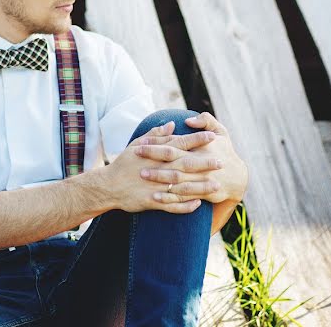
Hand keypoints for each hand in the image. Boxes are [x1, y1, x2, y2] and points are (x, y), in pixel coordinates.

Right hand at [94, 121, 221, 213]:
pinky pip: (172, 205)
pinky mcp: (152, 202)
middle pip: (185, 165)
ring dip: (200, 187)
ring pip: (182, 187)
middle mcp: (157, 169)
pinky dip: (185, 205)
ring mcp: (155, 187)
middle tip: (222, 162)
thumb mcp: (137, 144)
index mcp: (155, 154)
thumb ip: (156, 135)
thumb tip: (172, 125)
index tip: (212, 137)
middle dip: (204, 163)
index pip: (179, 144)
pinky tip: (198, 204)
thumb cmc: (124, 163)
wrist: (108, 186)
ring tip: (216, 186)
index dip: (197, 140)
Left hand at [137, 112, 247, 204]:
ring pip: (177, 179)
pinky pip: (184, 197)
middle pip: (174, 160)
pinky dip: (170, 197)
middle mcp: (201, 164)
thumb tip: (189, 119)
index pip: (176, 143)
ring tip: (142, 174)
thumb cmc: (225, 151)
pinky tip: (156, 196)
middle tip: (136, 154)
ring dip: (159, 177)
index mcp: (203, 148)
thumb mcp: (221, 132)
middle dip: (154, 157)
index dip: (158, 142)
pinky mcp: (204, 194)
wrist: (239, 178)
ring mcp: (202, 180)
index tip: (141, 142)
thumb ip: (207, 120)